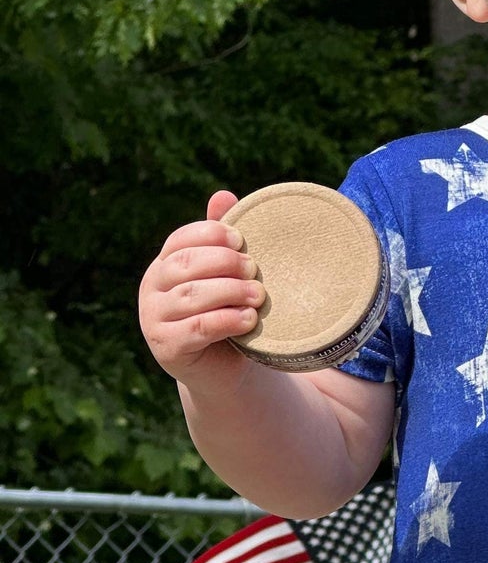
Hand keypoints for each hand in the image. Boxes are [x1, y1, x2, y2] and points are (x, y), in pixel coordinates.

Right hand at [138, 190, 262, 384]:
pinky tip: (249, 318)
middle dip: (225, 263)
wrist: (223, 369)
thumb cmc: (226, 314)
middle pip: (185, 264)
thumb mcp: (226, 277)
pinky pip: (197, 328)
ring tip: (258, 295)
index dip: (211, 234)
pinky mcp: (167, 348)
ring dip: (231, 291)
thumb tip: (224, 194)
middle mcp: (153, 288)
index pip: (181, 239)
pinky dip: (227, 320)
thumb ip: (222, 241)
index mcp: (165, 264)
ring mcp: (154, 319)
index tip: (241, 240)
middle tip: (254, 270)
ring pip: (192, 295)